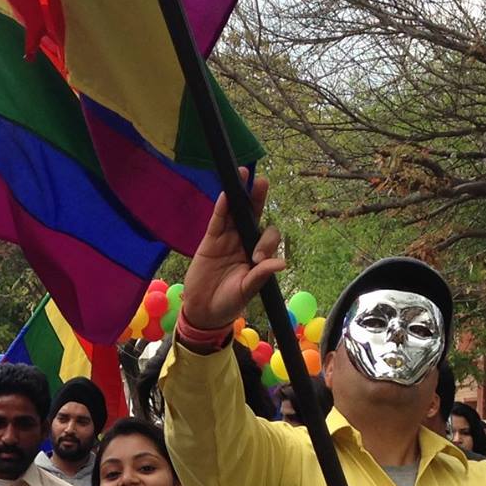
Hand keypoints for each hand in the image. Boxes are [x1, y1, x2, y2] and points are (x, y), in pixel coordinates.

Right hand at [176, 173, 285, 333]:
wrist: (204, 311)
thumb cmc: (229, 302)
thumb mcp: (247, 290)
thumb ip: (261, 275)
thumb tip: (282, 263)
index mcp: (257, 255)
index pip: (267, 238)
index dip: (265, 243)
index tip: (255, 259)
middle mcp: (244, 243)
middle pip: (253, 215)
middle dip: (257, 199)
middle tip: (263, 182)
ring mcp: (227, 239)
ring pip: (235, 213)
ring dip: (240, 195)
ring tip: (244, 175)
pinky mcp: (210, 240)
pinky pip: (217, 220)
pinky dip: (221, 207)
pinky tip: (226, 193)